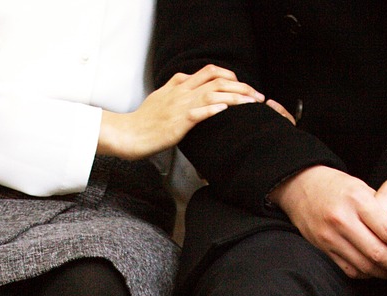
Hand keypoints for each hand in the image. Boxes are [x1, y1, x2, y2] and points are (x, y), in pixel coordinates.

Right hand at [98, 66, 262, 159]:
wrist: (129, 133)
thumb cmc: (144, 120)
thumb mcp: (160, 97)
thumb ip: (175, 89)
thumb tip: (185, 82)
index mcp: (179, 84)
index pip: (210, 71)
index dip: (231, 75)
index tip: (243, 85)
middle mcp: (182, 92)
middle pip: (218, 80)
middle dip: (242, 85)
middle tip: (257, 95)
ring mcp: (181, 106)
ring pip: (214, 94)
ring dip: (236, 97)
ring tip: (253, 102)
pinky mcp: (178, 123)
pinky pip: (199, 113)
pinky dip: (214, 109)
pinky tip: (227, 109)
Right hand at [271, 165, 386, 278]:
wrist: (301, 187)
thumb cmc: (337, 186)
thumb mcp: (361, 188)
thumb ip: (381, 210)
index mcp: (357, 201)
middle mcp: (343, 220)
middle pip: (377, 253)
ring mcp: (331, 236)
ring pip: (364, 265)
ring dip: (383, 272)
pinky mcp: (323, 248)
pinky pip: (349, 269)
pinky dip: (365, 274)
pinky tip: (374, 270)